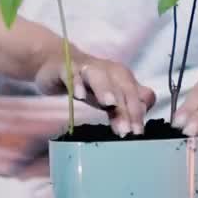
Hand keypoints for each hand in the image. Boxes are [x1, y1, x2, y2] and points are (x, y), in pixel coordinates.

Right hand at [35, 49, 155, 136]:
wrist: (59, 63)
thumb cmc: (89, 84)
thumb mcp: (109, 98)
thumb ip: (125, 110)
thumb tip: (138, 127)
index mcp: (122, 77)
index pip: (135, 95)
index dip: (136, 114)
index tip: (137, 134)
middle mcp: (108, 70)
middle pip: (120, 87)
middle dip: (125, 108)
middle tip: (126, 129)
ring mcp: (87, 68)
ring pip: (99, 77)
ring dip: (105, 89)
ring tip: (109, 104)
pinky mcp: (66, 68)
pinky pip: (72, 75)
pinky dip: (76, 83)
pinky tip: (79, 95)